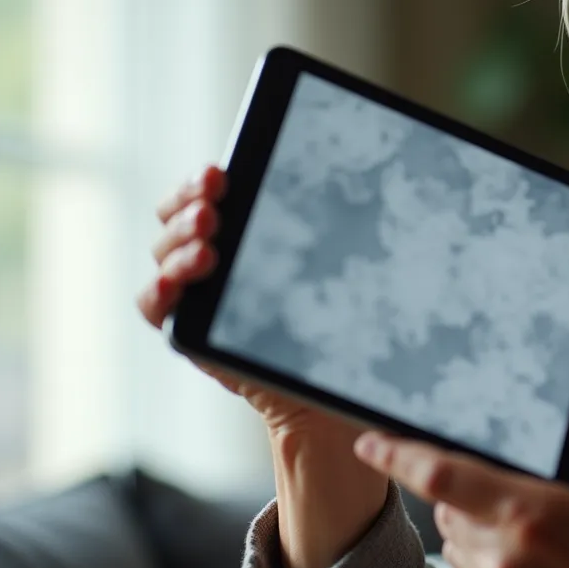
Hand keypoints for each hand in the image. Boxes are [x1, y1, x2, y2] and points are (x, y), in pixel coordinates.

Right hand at [136, 165, 387, 567]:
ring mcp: (200, 294)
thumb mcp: (358, 273)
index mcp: (252, 230)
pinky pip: (157, 308)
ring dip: (176, 247)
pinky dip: (159, 293)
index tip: (222, 171)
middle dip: (187, 206)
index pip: (207, 191)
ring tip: (208, 248)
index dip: (203, 179)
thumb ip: (365, 229)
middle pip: (177, 217)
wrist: (337, 397)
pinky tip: (178, 285)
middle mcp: (217, 255)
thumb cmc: (350, 326)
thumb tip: (411, 178)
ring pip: (163, 255)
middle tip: (214, 207)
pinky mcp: (192, 333)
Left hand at [353, 337, 568, 567]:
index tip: (370, 441)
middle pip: (448, 509)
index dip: (398, 455)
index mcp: (539, 515)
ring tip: (535, 530)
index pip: (443, 477)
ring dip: (475, 529)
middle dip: (466, 490)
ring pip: (456, 548)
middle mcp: (509, 560)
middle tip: (519, 487)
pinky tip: (530, 564)